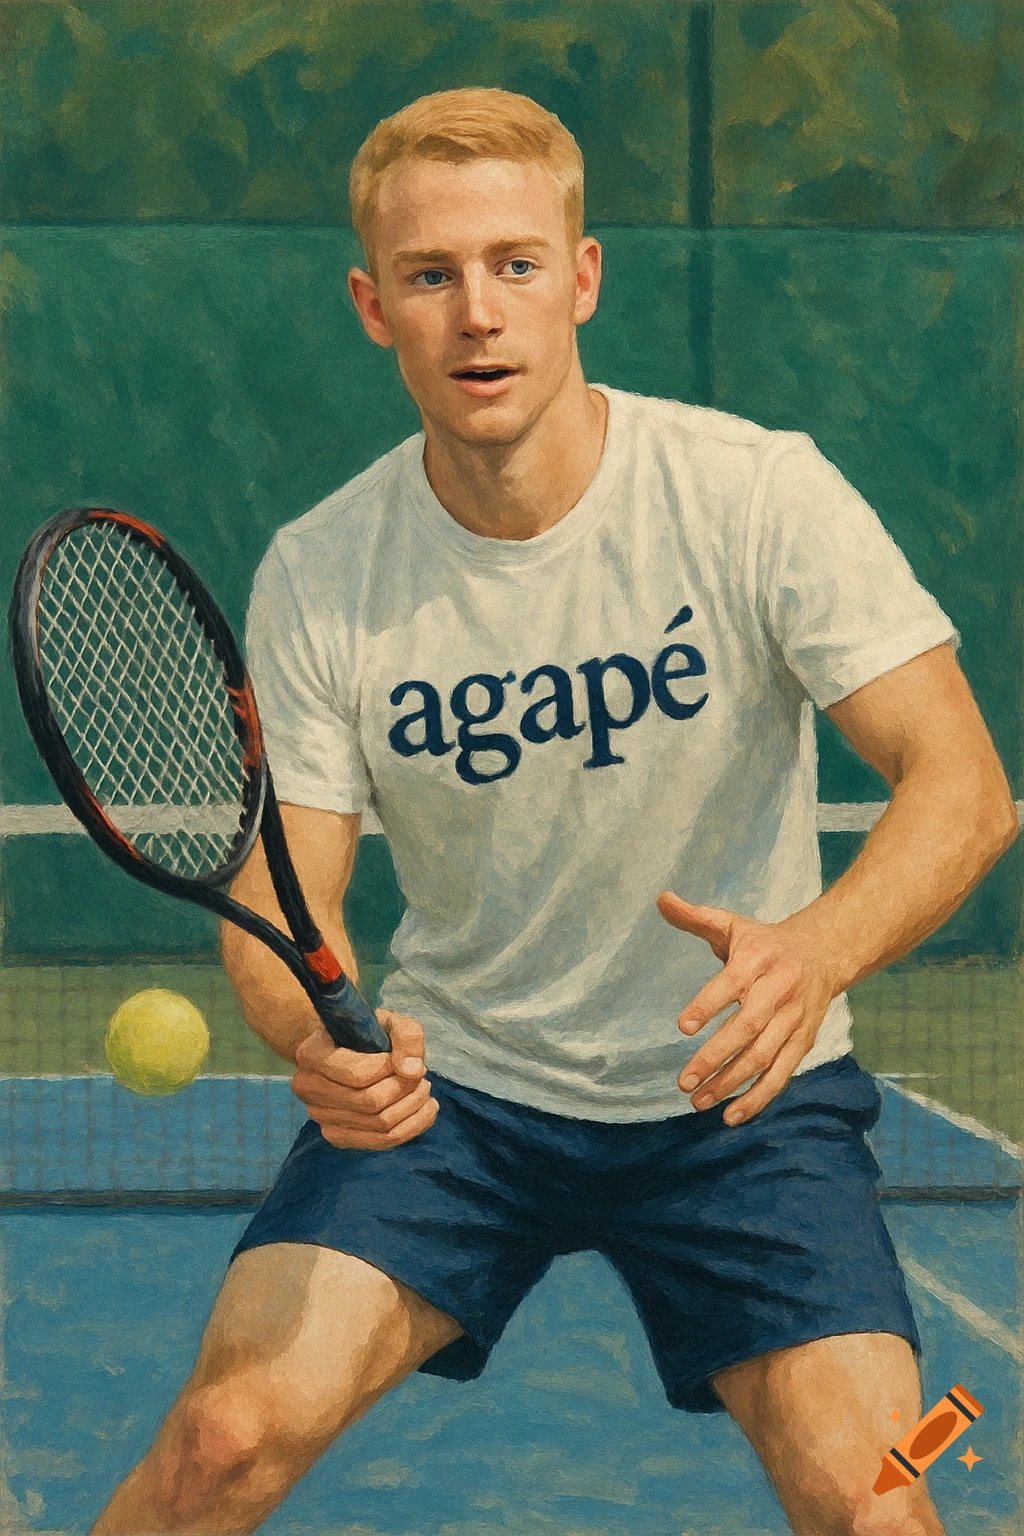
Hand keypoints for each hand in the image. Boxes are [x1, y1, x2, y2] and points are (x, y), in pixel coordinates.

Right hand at [291, 1007, 438, 1149]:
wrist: (345, 1051)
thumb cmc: (367, 1034)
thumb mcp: (390, 1021)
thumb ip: (406, 1036)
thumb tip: (412, 1071)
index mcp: (311, 1054)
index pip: (358, 1074)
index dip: (391, 1068)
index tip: (405, 1058)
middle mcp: (308, 1087)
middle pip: (371, 1102)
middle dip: (405, 1088)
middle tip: (422, 1075)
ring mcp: (319, 1116)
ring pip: (379, 1124)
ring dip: (412, 1106)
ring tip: (423, 1088)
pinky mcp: (336, 1136)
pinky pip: (381, 1141)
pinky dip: (412, 1127)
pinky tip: (425, 1109)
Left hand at [658, 891, 838, 1125]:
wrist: (823, 952)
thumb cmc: (763, 942)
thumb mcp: (731, 925)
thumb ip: (695, 917)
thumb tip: (661, 898)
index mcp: (758, 959)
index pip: (731, 983)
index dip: (708, 1004)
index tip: (682, 1026)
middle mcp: (779, 990)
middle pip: (748, 1027)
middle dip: (715, 1055)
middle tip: (683, 1080)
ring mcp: (794, 1019)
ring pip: (764, 1056)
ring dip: (731, 1083)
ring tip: (698, 1101)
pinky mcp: (803, 1041)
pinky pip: (782, 1074)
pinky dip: (759, 1097)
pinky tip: (731, 1116)